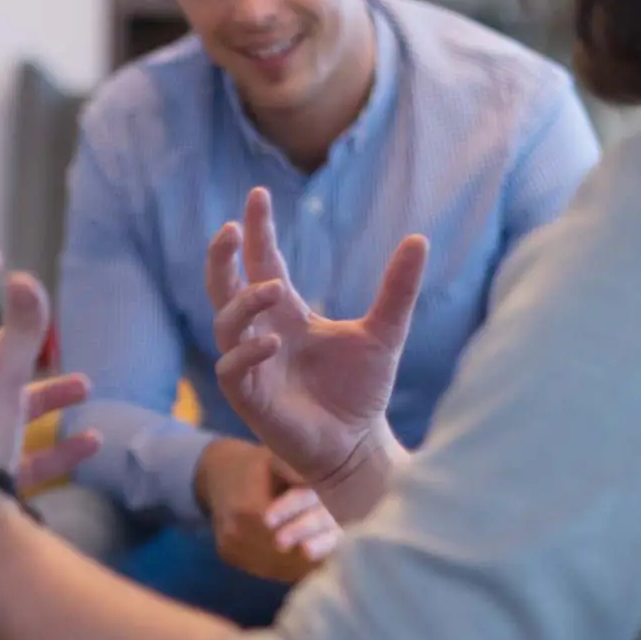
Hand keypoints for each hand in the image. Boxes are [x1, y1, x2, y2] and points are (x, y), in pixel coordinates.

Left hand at [0, 251, 101, 489]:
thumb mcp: (3, 379)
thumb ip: (24, 331)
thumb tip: (26, 278)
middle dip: (21, 347)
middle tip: (44, 334)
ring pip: (10, 407)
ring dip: (48, 396)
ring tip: (85, 386)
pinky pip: (25, 454)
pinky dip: (57, 446)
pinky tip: (93, 441)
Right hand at [205, 186, 426, 484]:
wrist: (358, 444)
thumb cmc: (362, 391)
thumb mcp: (386, 333)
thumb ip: (397, 289)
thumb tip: (419, 238)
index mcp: (288, 314)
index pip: (263, 264)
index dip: (259, 232)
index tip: (258, 195)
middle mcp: (262, 334)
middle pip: (224, 288)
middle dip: (222, 258)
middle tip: (230, 228)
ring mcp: (252, 366)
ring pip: (225, 324)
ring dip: (243, 303)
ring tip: (272, 288)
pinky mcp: (250, 399)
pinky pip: (232, 368)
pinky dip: (247, 352)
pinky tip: (272, 341)